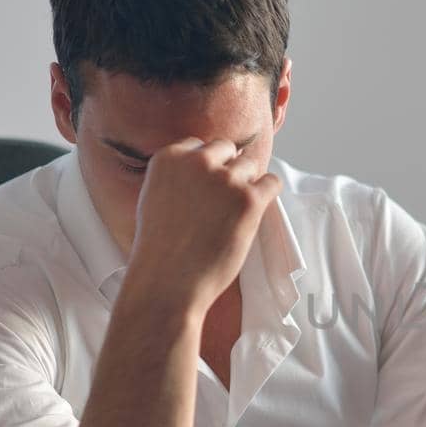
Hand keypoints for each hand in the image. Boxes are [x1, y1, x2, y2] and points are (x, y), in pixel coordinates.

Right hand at [126, 137, 280, 316]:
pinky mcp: (249, 199)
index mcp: (169, 157)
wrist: (167, 281)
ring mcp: (225, 179)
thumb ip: (177, 176)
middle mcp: (197, 161)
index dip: (206, 167)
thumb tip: (208, 165)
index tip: (205, 188)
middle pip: (227, 150)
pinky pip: (271, 182)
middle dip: (228, 170)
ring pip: (249, 165)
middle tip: (222, 202)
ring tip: (232, 214)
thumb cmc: (159, 249)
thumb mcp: (154, 197)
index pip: (199, 145)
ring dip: (246, 185)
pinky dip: (267, 193)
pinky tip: (255, 210)